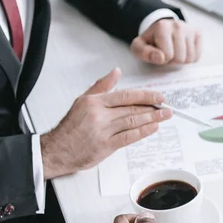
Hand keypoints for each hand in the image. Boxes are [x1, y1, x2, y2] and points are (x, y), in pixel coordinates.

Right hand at [40, 68, 171, 179]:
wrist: (56, 150)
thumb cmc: (70, 128)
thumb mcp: (82, 101)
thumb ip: (101, 86)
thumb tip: (116, 72)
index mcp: (94, 102)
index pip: (126, 95)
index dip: (145, 95)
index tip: (159, 96)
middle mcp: (98, 114)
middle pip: (132, 108)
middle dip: (153, 107)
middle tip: (166, 106)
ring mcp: (102, 130)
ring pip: (132, 121)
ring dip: (152, 118)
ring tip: (165, 115)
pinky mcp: (105, 145)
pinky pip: (128, 137)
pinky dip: (143, 131)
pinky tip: (153, 127)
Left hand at [131, 19, 201, 64]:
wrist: (162, 31)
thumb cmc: (151, 41)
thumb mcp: (139, 47)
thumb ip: (144, 53)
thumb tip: (160, 57)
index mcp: (162, 26)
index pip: (167, 55)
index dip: (161, 59)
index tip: (158, 52)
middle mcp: (178, 25)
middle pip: (180, 58)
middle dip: (172, 61)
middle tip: (166, 53)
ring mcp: (190, 29)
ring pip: (190, 58)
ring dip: (181, 60)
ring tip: (174, 51)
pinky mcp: (198, 33)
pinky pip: (197, 56)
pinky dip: (189, 58)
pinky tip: (183, 51)